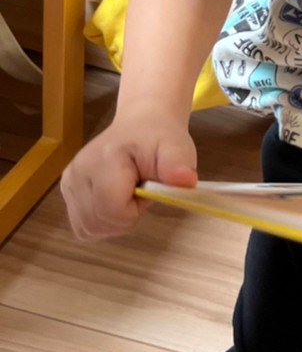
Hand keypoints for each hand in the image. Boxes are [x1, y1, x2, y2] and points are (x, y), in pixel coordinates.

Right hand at [61, 117, 197, 241]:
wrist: (141, 123)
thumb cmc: (160, 138)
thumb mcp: (177, 148)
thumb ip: (178, 166)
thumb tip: (185, 181)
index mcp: (104, 159)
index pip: (113, 210)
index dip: (136, 209)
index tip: (147, 188)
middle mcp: (78, 171)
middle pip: (99, 223)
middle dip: (126, 216)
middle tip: (139, 190)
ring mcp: (68, 181)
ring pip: (89, 228)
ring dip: (114, 221)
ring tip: (127, 194)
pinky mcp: (67, 190)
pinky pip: (83, 225)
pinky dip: (102, 221)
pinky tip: (114, 200)